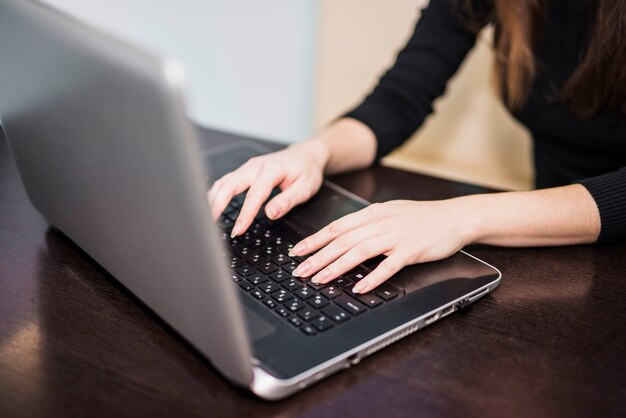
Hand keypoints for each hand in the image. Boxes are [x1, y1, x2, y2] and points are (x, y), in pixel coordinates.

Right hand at [208, 141, 328, 236]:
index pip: (254, 195)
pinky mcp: (244, 172)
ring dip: (212, 200)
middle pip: (228, 185)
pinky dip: (216, 195)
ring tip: (206, 220)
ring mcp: (247, 167)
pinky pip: (225, 182)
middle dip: (216, 205)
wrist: (306, 155)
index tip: (238, 230)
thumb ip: (287, 201)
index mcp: (271, 170)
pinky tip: (211, 207)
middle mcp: (255, 166)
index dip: (245, 214)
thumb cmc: (307, 171)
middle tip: (209, 225)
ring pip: (223, 182)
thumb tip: (270, 213)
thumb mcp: (305, 188)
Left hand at [289, 199, 473, 293]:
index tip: (297, 253)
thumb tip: (340, 238)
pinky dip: (372, 277)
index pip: (336, 228)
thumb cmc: (420, 218)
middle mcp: (380, 222)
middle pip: (342, 241)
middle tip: (300, 271)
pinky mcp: (411, 250)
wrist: (454, 217)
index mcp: (372, 213)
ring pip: (359, 252)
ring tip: (320, 280)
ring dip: (337, 267)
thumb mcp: (389, 214)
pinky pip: (388, 266)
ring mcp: (396, 236)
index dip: (314, 240)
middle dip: (317, 257)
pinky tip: (359, 287)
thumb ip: (366, 225)